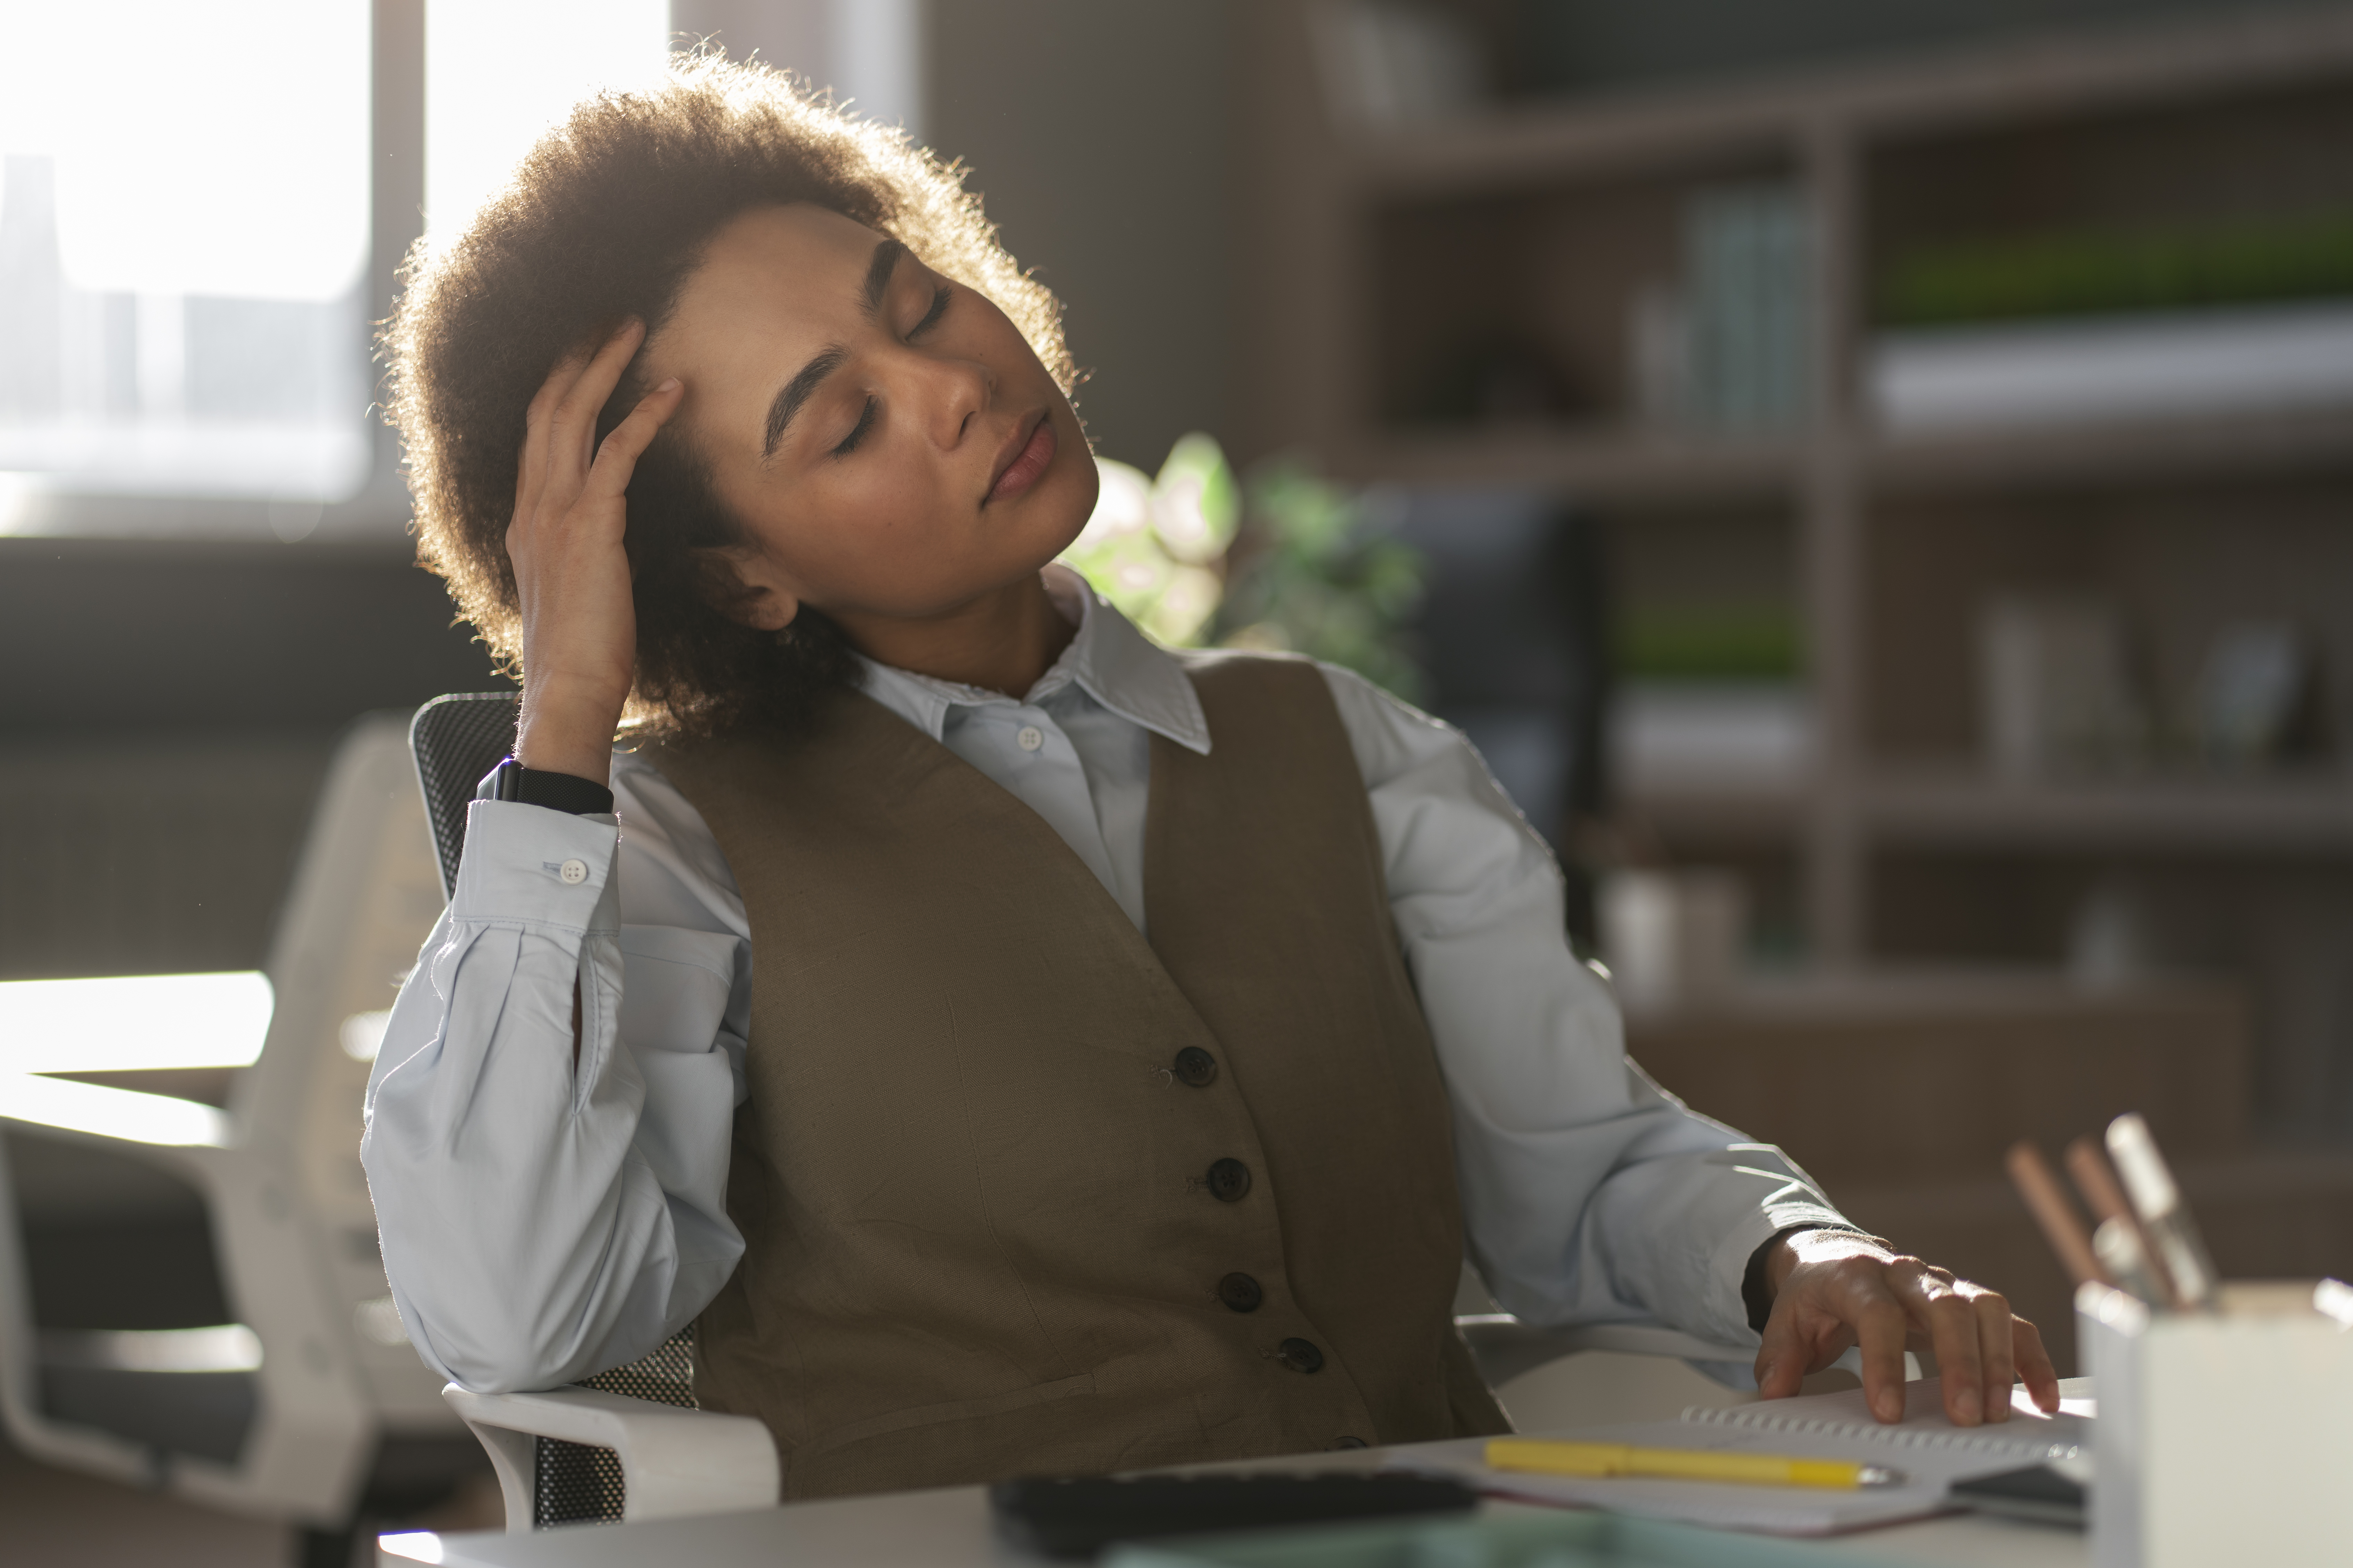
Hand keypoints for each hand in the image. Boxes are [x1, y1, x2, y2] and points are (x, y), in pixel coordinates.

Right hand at [507, 319, 685, 783]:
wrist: (569, 689)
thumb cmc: (582, 651)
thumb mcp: (573, 590)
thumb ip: (579, 554)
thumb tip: (601, 544)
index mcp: (526, 520)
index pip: (535, 435)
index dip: (557, 387)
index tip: (581, 354)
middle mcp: (533, 507)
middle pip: (545, 407)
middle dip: (573, 357)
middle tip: (606, 319)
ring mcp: (556, 514)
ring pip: (572, 416)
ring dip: (603, 366)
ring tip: (631, 328)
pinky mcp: (591, 527)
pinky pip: (617, 453)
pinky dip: (644, 416)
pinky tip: (672, 392)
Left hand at [1754, 1230, 2059, 1425]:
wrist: (1836, 1254)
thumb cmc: (1818, 1292)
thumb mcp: (1788, 1317)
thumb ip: (1779, 1355)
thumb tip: (1774, 1392)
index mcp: (1857, 1277)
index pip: (1877, 1315)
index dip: (1885, 1362)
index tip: (1888, 1411)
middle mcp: (1906, 1274)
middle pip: (1944, 1306)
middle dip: (1959, 1361)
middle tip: (1963, 1415)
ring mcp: (1944, 1284)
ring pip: (1984, 1307)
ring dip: (1997, 1361)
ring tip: (1994, 1412)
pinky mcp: (1969, 1300)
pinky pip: (2010, 1323)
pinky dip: (2029, 1358)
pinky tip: (2039, 1397)